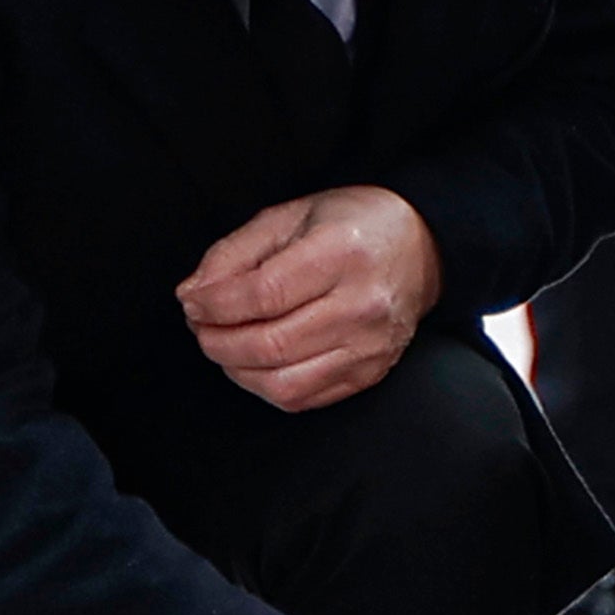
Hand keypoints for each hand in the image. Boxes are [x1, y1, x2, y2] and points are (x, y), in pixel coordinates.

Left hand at [173, 183, 438, 411]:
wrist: (421, 248)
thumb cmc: (351, 225)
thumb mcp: (289, 216)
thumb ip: (234, 253)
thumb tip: (192, 294)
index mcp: (341, 252)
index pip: (262, 294)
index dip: (214, 305)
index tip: (192, 302)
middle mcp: (361, 305)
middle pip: (269, 344)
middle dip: (217, 341)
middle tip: (201, 326)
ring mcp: (369, 346)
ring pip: (282, 383)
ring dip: (237, 370)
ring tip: (224, 345)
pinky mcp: (369, 373)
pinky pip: (303, 398)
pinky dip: (265, 386)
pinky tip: (255, 363)